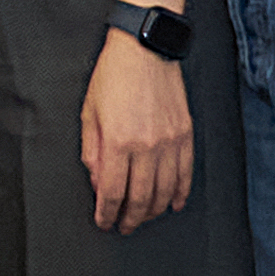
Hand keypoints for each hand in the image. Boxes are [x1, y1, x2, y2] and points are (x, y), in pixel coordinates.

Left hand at [80, 34, 195, 229]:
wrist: (145, 49)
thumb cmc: (113, 76)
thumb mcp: (89, 113)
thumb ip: (92, 152)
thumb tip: (97, 182)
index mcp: (118, 141)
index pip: (112, 191)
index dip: (107, 212)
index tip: (104, 221)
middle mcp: (147, 146)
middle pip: (141, 197)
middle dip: (130, 218)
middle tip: (123, 226)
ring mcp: (170, 142)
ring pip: (166, 191)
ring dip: (154, 211)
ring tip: (143, 218)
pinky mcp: (186, 135)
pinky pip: (186, 174)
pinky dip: (180, 193)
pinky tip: (174, 204)